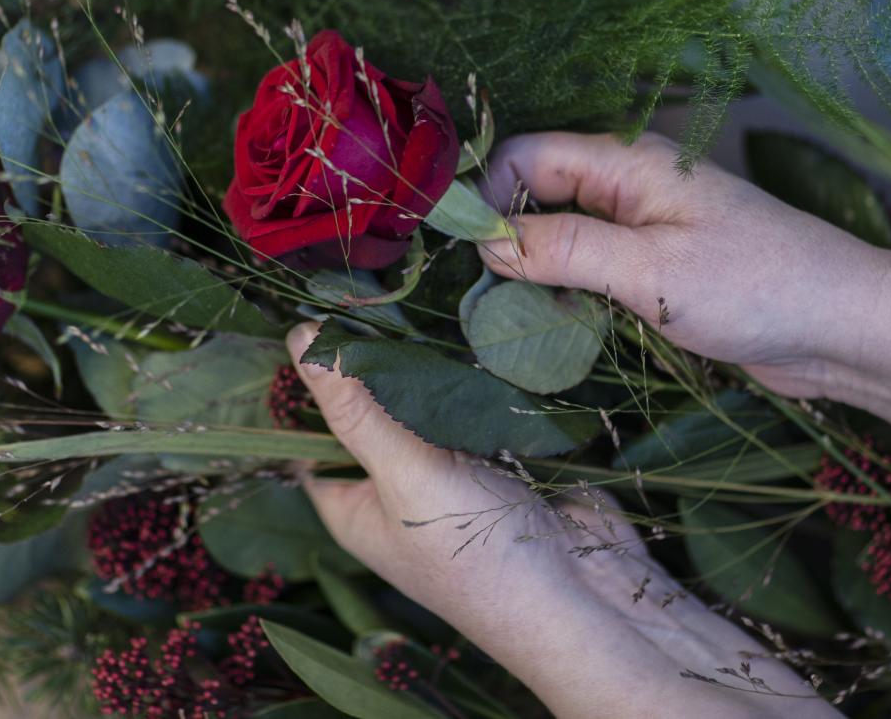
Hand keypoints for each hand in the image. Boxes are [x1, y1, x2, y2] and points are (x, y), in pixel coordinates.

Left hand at [289, 324, 837, 718]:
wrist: (588, 597)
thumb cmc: (478, 556)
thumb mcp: (403, 476)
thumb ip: (355, 409)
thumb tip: (302, 340)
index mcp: (351, 504)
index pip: (309, 431)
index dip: (310, 378)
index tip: (316, 311)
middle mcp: (393, 488)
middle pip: (368, 407)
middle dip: (375, 358)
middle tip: (375, 292)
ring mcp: (449, 471)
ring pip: (424, 399)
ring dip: (428, 360)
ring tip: (422, 297)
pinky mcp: (499, 457)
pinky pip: (474, 403)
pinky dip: (474, 373)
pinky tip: (473, 328)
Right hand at [478, 132, 890, 472]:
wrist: (843, 327)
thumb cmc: (757, 287)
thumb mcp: (651, 270)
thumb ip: (565, 249)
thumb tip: (486, 242)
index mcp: (626, 163)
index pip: (524, 155)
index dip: (484, 194)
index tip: (461, 252)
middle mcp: (627, 185)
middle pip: (534, 192)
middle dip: (500, 235)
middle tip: (480, 294)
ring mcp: (640, 225)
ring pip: (556, 233)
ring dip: (530, 269)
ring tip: (512, 316)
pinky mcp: (652, 265)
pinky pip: (586, 265)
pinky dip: (562, 290)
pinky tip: (553, 323)